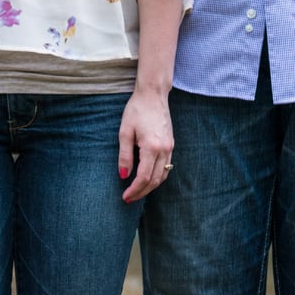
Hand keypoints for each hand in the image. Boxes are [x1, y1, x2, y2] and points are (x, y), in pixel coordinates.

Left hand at [117, 86, 173, 202]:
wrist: (153, 95)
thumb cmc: (136, 110)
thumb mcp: (125, 132)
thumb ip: (124, 156)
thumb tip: (123, 175)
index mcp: (151, 147)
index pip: (143, 177)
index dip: (134, 190)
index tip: (125, 196)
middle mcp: (164, 150)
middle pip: (155, 180)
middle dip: (141, 192)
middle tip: (129, 198)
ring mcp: (170, 147)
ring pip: (163, 176)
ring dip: (150, 187)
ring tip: (137, 191)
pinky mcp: (171, 144)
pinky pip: (166, 167)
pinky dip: (157, 177)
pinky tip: (147, 179)